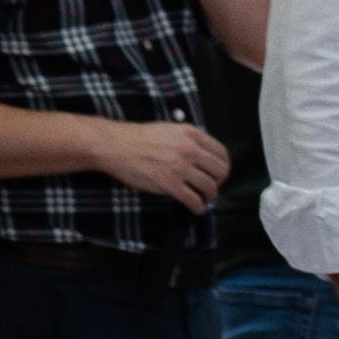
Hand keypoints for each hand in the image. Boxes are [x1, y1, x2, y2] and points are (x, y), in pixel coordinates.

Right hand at [96, 118, 228, 212]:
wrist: (115, 146)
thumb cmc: (139, 138)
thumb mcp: (169, 129)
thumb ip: (188, 139)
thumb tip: (203, 154)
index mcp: (191, 134)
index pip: (221, 153)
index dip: (223, 166)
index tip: (219, 173)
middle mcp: (189, 150)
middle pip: (220, 171)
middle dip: (219, 182)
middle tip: (212, 187)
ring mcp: (180, 167)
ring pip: (209, 187)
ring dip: (210, 196)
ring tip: (205, 199)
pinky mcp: (169, 184)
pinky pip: (193, 200)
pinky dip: (199, 207)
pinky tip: (197, 209)